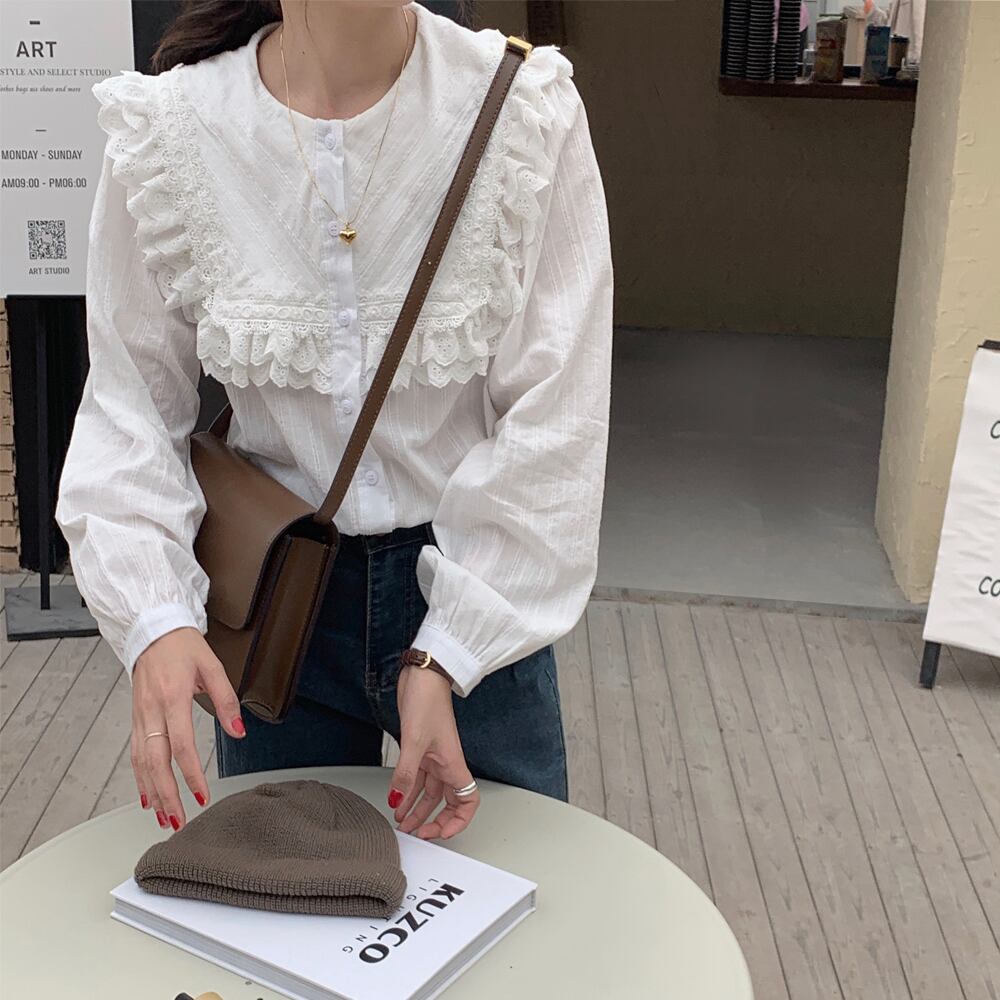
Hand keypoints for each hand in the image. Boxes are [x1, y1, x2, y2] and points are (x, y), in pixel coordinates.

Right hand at [131, 627, 245, 830]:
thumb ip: (227, 701)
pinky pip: (135, 754)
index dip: (191, 774)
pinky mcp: (136, 718)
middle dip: (167, 795)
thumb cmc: (183, 646)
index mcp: (173, 698)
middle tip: (178, 820)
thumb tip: (239, 731)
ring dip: (152, 793)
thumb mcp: (213, 667)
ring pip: (142, 763)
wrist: (153, 629)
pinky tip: (147, 796)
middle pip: (156, 762)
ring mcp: (140, 716)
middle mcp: (152, 711)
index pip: (182, 745)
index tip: (202, 794)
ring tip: (164, 817)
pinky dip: (140, 778)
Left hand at [389, 664, 479, 839]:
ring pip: (429, 793)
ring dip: (417, 809)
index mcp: (453, 764)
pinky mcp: (421, 749)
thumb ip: (406, 773)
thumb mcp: (414, 741)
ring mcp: (434, 757)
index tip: (442, 833)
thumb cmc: (428, 701)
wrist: (423, 677)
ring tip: (402, 823)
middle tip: (417, 834)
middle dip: (433, 821)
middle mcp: (446, 763)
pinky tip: (396, 799)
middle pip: (446, 802)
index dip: (459, 821)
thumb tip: (397, 799)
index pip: (467, 802)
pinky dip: (407, 791)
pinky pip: (417, 778)